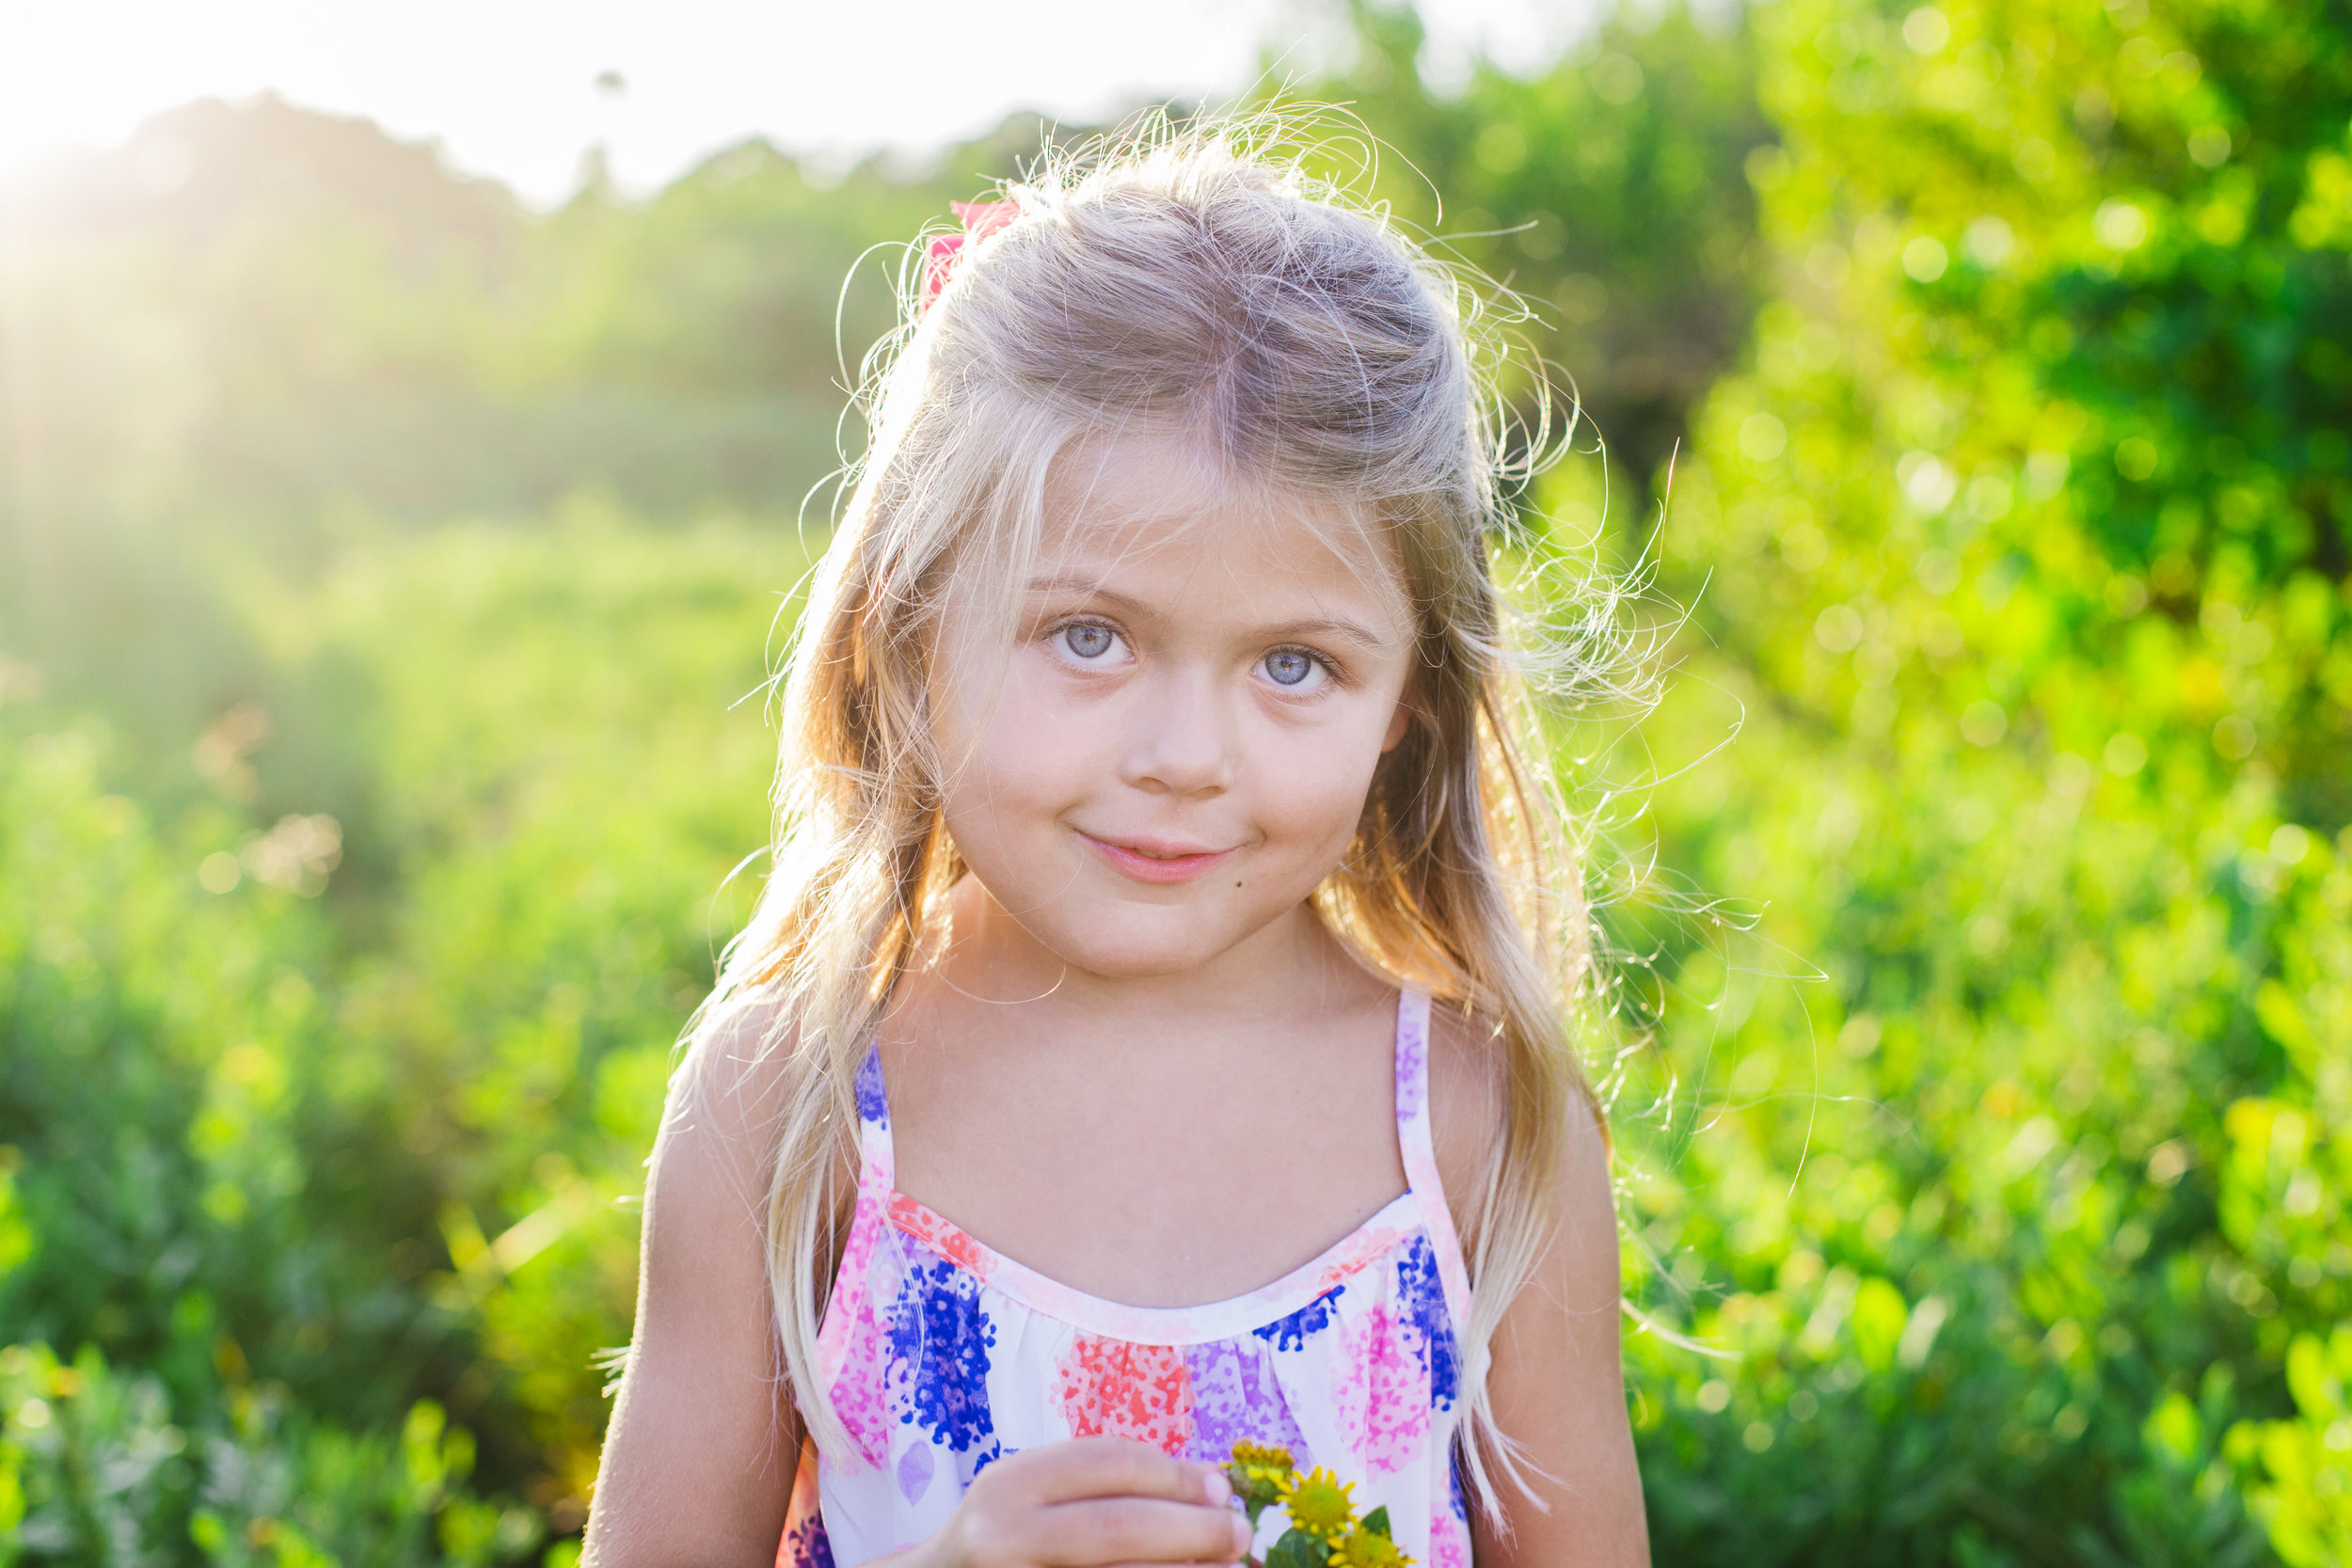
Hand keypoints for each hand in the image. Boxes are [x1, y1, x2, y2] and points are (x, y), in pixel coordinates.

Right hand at [909, 1437, 1250, 1567]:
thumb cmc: (1005, 1539)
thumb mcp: (1037, 1497)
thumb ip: (1110, 1485)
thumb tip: (1212, 1483)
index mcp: (1008, 1485)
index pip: (1108, 1464)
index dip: (1175, 1475)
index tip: (1221, 1488)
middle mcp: (1002, 1538)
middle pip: (1118, 1527)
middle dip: (1192, 1529)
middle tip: (1239, 1532)